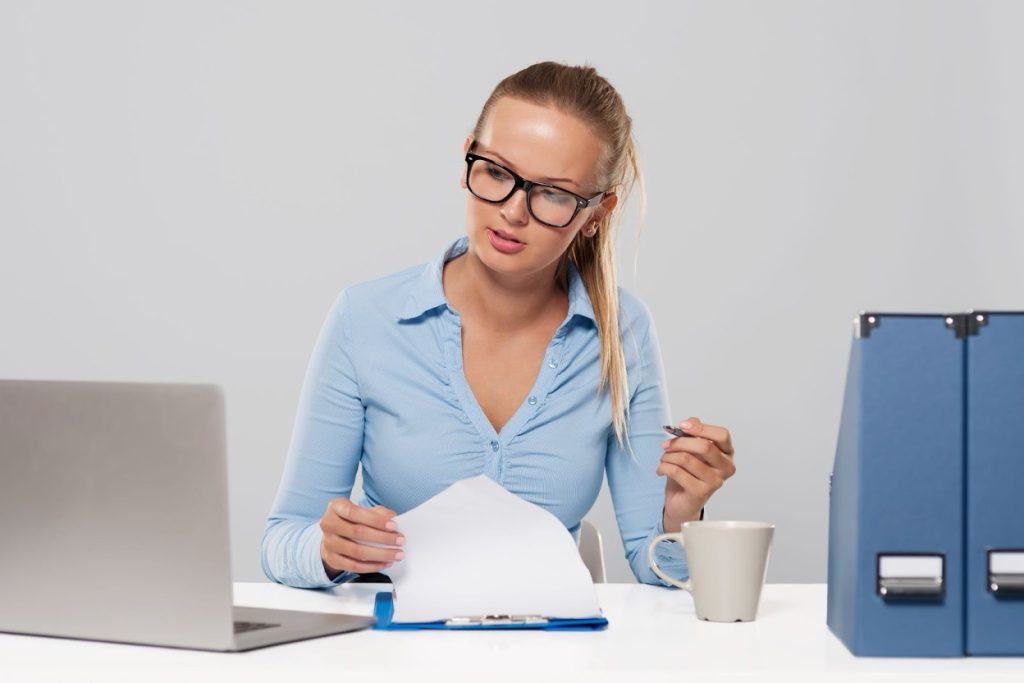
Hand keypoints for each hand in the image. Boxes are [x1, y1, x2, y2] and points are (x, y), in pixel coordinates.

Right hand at [319, 498, 404, 579]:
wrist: (333, 534)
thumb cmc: (351, 519)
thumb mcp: (362, 509)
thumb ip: (377, 512)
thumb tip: (391, 518)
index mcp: (336, 507)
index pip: (354, 513)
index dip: (375, 520)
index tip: (393, 526)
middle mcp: (329, 524)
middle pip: (357, 532)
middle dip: (383, 538)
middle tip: (400, 540)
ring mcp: (328, 543)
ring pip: (357, 552)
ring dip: (381, 554)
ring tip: (396, 554)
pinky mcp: (332, 559)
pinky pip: (354, 566)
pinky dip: (372, 566)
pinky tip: (385, 563)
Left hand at [657, 416, 735, 531]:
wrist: (681, 502)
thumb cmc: (688, 474)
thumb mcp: (691, 450)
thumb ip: (694, 434)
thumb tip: (691, 421)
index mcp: (726, 453)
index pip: (722, 435)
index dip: (701, 428)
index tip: (682, 425)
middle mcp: (726, 468)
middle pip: (704, 446)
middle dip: (679, 442)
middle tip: (666, 444)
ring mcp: (715, 481)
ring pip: (686, 459)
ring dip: (668, 456)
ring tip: (663, 459)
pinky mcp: (701, 492)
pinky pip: (677, 472)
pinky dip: (664, 467)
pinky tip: (661, 469)